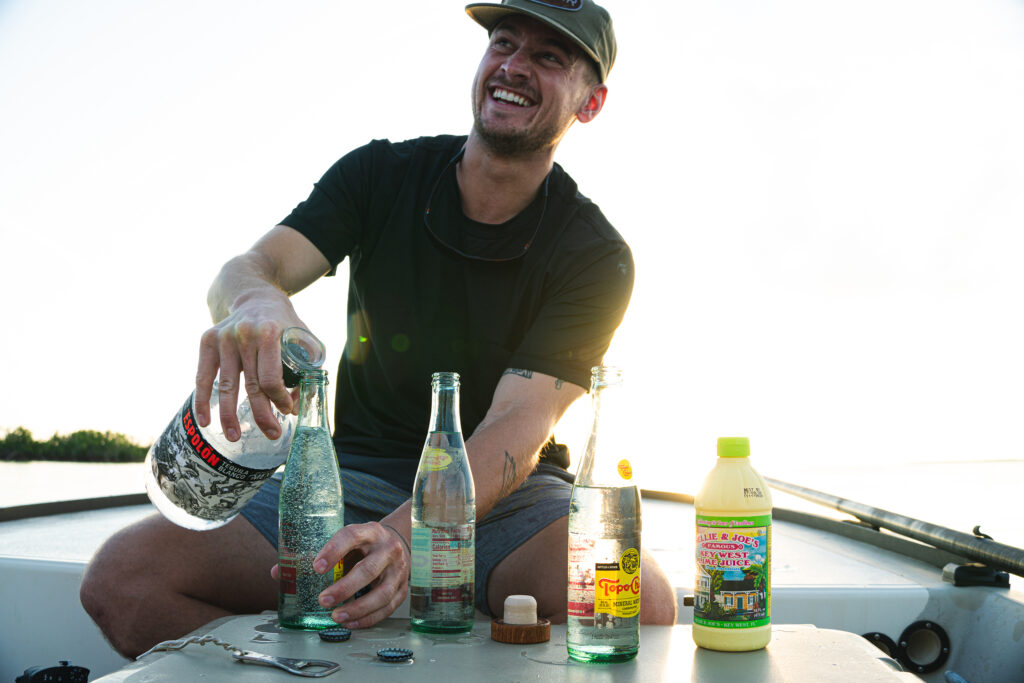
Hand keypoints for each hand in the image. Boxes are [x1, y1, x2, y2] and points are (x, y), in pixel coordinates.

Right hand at [194, 302, 303, 439]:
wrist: (255, 296)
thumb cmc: (283, 323)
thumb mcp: (303, 338)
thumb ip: (306, 368)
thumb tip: (297, 405)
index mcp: (269, 332)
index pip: (271, 377)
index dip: (280, 399)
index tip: (287, 410)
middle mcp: (244, 334)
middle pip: (251, 385)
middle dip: (262, 414)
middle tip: (272, 434)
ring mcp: (223, 338)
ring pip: (226, 386)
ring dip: (230, 416)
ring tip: (234, 438)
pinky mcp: (207, 341)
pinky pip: (203, 377)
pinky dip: (203, 400)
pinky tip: (206, 421)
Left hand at [275, 521, 410, 627]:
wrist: (400, 542)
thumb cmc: (365, 544)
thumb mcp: (347, 540)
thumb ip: (316, 554)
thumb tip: (279, 572)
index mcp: (370, 532)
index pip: (352, 536)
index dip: (334, 551)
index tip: (316, 567)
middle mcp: (388, 549)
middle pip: (368, 570)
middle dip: (344, 588)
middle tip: (322, 600)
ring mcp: (398, 570)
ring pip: (382, 593)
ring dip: (357, 608)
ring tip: (336, 617)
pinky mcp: (403, 588)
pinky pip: (388, 607)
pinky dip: (369, 618)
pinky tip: (351, 623)